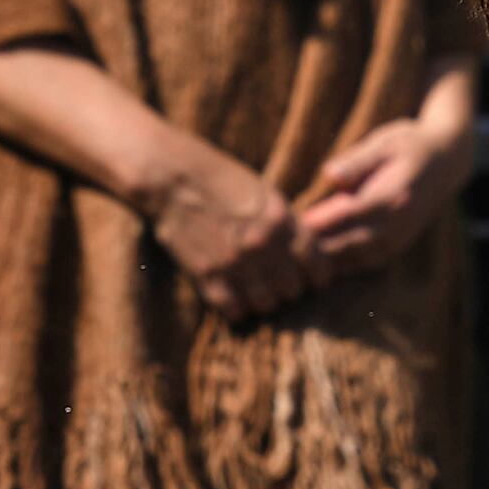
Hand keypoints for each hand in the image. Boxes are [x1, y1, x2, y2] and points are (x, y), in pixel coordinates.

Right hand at [145, 137, 314, 319]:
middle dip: (289, 288)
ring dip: (264, 300)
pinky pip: (235, 311)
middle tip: (279, 283)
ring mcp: (234, 263)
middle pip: (293, 290)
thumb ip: (285, 222)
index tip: (311, 279)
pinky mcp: (207, 276)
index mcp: (281, 219)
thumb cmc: (219, 177)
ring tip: (255, 290)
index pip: (317, 264)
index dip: (317, 275)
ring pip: (267, 305)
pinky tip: (232, 295)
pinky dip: (236, 307)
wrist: (171, 177)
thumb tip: (304, 250)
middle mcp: (262, 245)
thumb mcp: (263, 191)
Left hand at [297, 113, 468, 277]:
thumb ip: (357, 160)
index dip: (316, 222)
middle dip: (314, 247)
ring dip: (325, 262)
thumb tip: (330, 174)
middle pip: (347, 244)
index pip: (346, 215)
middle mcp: (397, 223)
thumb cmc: (409, 144)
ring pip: (354, 260)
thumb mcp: (384, 142)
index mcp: (392, 195)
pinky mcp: (398, 246)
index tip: (286, 223)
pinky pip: (365, 264)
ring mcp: (399, 239)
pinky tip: (318, 263)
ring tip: (292, 259)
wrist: (447, 160)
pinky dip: (341, 266)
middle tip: (280, 247)